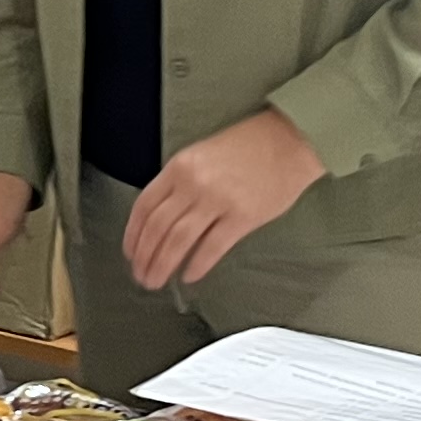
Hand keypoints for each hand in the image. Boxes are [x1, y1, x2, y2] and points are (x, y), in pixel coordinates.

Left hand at [120, 110, 325, 292]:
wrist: (289, 140)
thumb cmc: (250, 145)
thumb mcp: (202, 154)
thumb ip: (181, 182)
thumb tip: (164, 215)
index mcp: (179, 166)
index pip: (143, 206)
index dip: (133, 234)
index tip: (130, 251)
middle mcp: (193, 184)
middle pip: (157, 228)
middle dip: (144, 257)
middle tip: (140, 275)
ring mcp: (217, 201)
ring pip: (178, 241)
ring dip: (163, 265)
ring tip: (157, 281)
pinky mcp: (242, 217)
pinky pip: (212, 247)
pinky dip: (197, 265)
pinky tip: (190, 275)